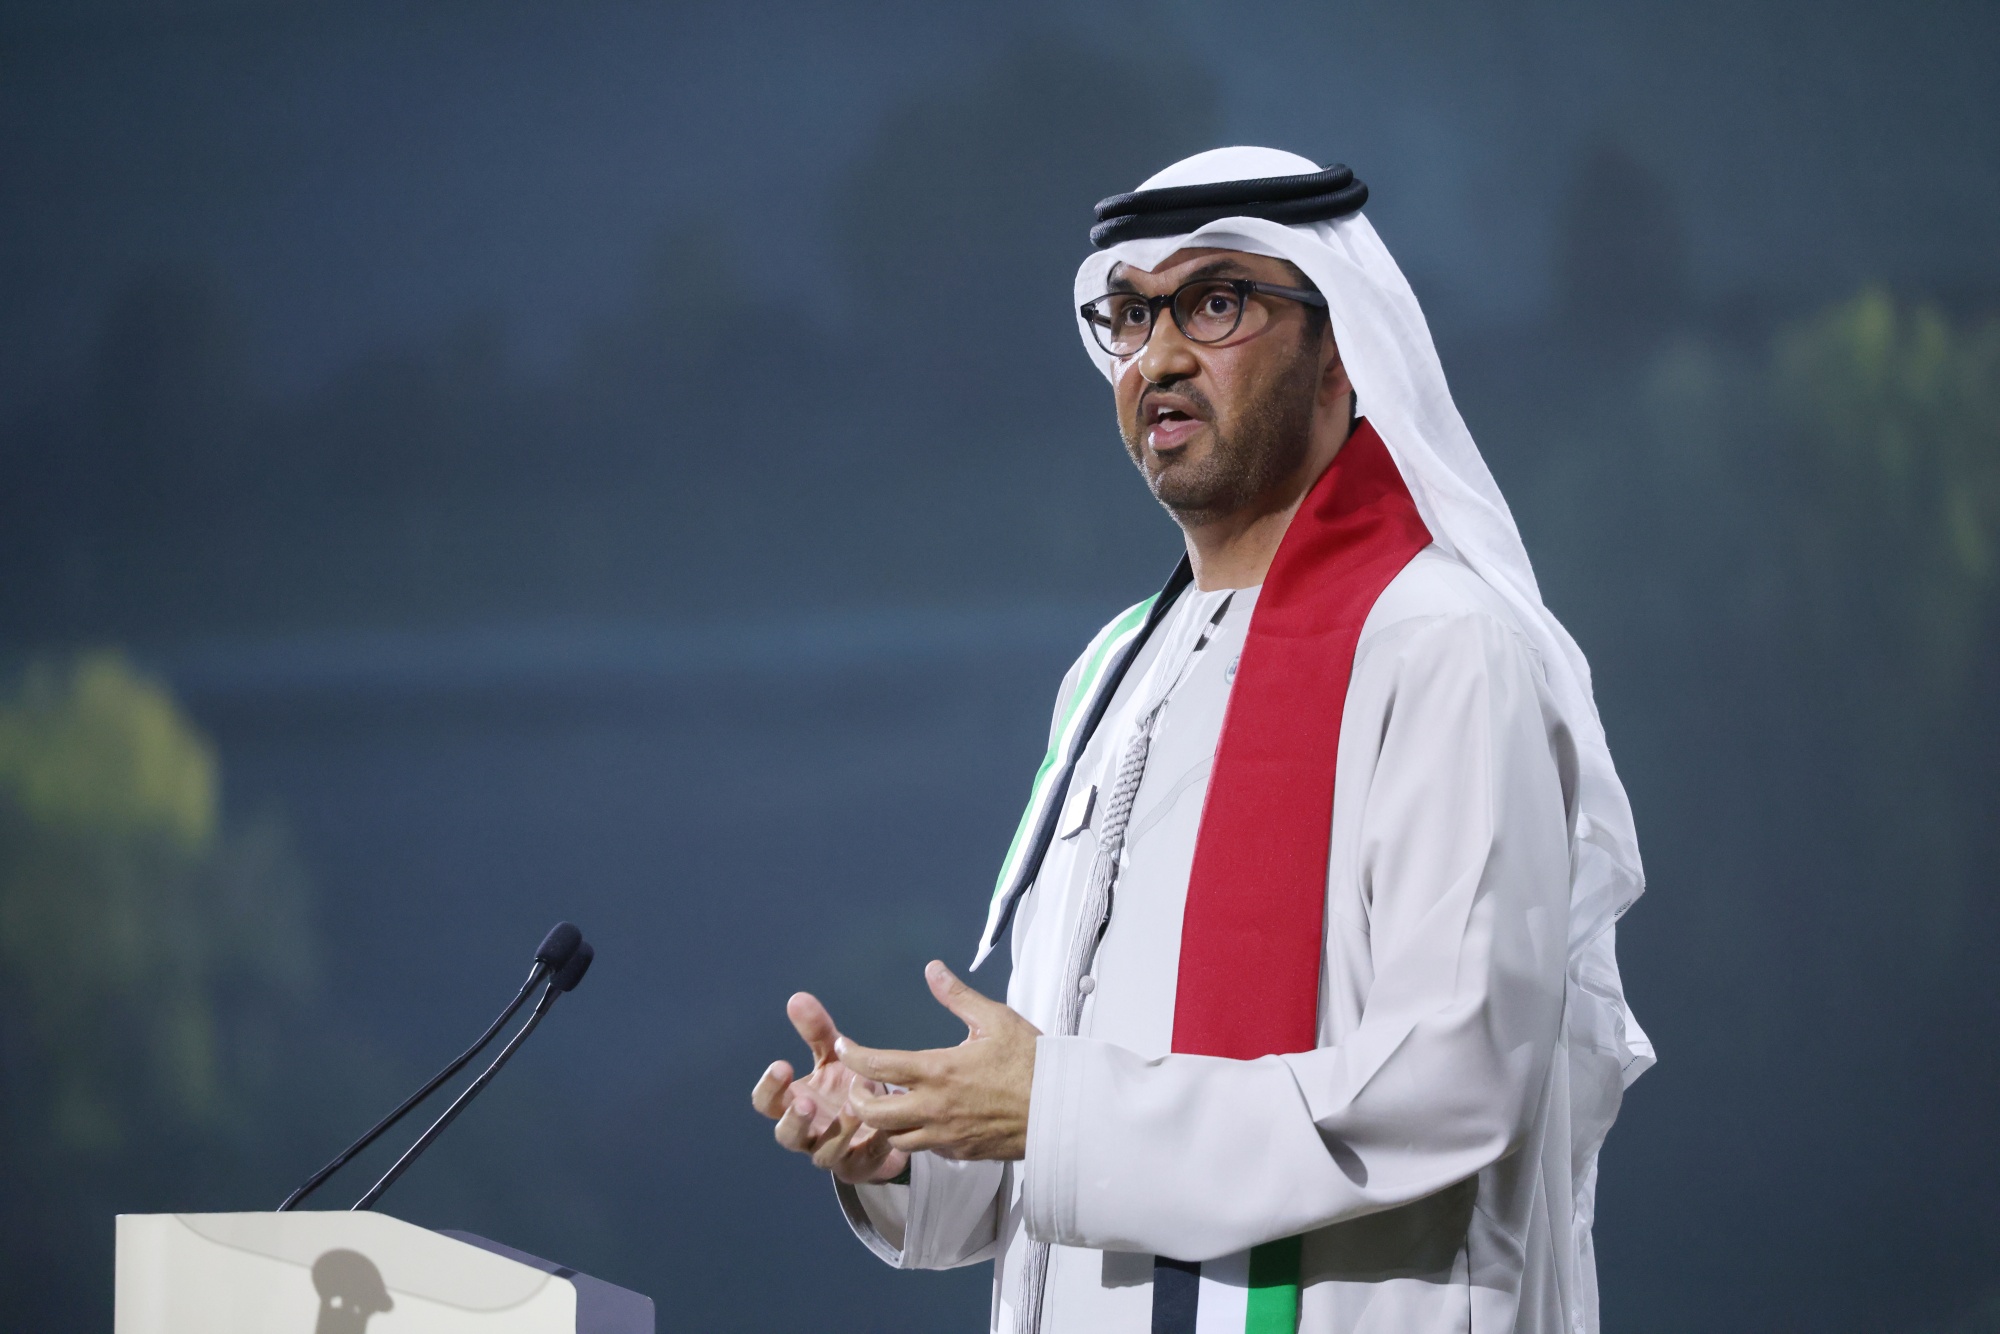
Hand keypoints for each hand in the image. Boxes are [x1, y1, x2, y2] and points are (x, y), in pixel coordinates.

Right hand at [750, 992, 908, 1185]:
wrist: (884, 1121)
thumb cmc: (848, 1087)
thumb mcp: (834, 1058)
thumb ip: (817, 1032)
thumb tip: (797, 998)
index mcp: (794, 1104)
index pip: (766, 1103)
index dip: (769, 1088)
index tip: (782, 1065)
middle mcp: (808, 1133)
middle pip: (786, 1135)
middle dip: (794, 1119)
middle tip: (805, 1102)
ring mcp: (832, 1153)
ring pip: (823, 1154)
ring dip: (837, 1131)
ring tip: (853, 1108)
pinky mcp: (861, 1166)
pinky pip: (864, 1160)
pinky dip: (874, 1145)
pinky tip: (886, 1128)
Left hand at [840, 961, 1041, 1160]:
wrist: (1062, 1109)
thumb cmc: (1031, 1061)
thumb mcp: (996, 1019)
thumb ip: (958, 996)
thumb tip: (932, 969)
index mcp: (938, 1071)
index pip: (878, 1066)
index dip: (853, 1056)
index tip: (845, 1047)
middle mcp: (934, 1108)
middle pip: (873, 1114)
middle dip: (857, 1099)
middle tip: (860, 1085)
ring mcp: (946, 1136)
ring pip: (895, 1139)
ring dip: (884, 1123)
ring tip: (887, 1104)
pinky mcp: (961, 1153)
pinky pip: (925, 1150)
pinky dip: (915, 1136)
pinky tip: (924, 1120)